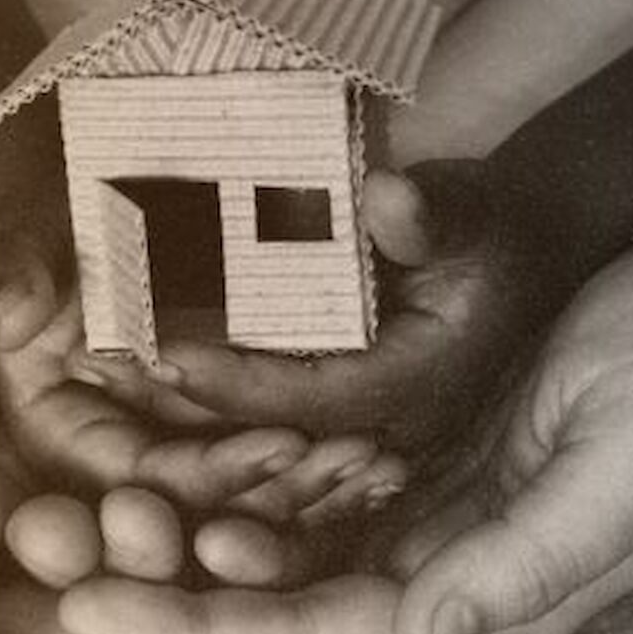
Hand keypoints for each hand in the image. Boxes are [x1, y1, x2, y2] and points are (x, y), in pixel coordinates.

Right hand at [0, 181, 407, 518]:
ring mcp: (179, 444)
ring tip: (382, 465)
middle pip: (209, 502)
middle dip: (284, 495)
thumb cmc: (66, 219)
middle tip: (362, 464)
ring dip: (317, 489)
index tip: (285, 444)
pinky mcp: (224, 429)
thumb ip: (16, 267)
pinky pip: (276, 457)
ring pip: (250, 492)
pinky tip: (383, 459)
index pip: (145, 479)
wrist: (113, 207)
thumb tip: (10, 315)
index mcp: (67, 434)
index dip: (211, 473)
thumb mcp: (34, 230)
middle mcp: (127, 454)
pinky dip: (322, 460)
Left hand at [30, 223, 632, 633]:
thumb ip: (533, 561)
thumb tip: (427, 633)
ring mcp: (445, 535)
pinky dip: (250, 505)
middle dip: (180, 618)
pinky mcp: (436, 480)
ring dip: (196, 566)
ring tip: (94, 538)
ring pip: (298, 572)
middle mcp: (465, 590)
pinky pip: (324, 508)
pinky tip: (181, 493)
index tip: (121, 624)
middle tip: (67, 582)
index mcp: (515, 610)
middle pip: (296, 630)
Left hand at [76, 161, 543, 456]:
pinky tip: (160, 371)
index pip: (309, 398)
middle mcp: (383, 428)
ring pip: (264, 435)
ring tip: (119, 367)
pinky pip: (273, 421)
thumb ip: (438, 221)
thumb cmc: (497, 242)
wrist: (519, 268)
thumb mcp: (479, 224)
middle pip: (271, 432)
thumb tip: (387, 198)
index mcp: (416, 388)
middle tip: (112, 367)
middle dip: (190, 400)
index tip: (156, 352)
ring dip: (190, 404)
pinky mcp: (346, 419)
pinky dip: (216, 395)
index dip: (231, 379)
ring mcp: (361, 429)